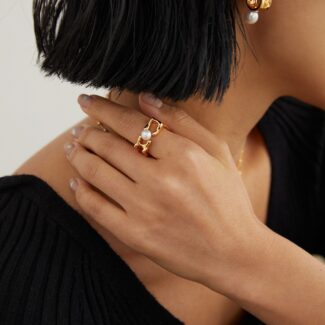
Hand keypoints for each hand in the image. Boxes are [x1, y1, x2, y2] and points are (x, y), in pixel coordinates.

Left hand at [64, 93, 273, 294]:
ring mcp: (145, 209)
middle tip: (79, 129)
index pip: (131, 123)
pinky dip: (80, 190)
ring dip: (79, 155)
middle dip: (87, 132)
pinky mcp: (135, 235)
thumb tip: (145, 98)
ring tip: (73, 147)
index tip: (87, 101)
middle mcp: (160, 180)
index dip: (104, 108)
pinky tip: (75, 179)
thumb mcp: (217, 151)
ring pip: (96, 172)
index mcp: (183, 155)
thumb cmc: (228, 198)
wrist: (233, 251)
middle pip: (108, 145)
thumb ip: (182, 121)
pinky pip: (96, 208)